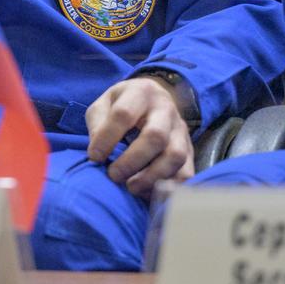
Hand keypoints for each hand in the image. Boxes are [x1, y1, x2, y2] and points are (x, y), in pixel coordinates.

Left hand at [85, 77, 192, 198]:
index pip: (123, 114)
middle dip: (132, 161)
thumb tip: (98, 154)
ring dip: (151, 177)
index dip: (107, 138)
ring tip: (131, 187)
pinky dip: (168, 187)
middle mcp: (165, 109)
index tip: (94, 157)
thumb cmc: (122, 105)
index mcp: (140, 93)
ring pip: (175, 156)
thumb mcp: (104, 104)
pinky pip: (186, 173)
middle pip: (156, 136)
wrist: (155, 99)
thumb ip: (97, 124)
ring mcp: (180, 130)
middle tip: (114, 175)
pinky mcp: (190, 150)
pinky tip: (147, 191)